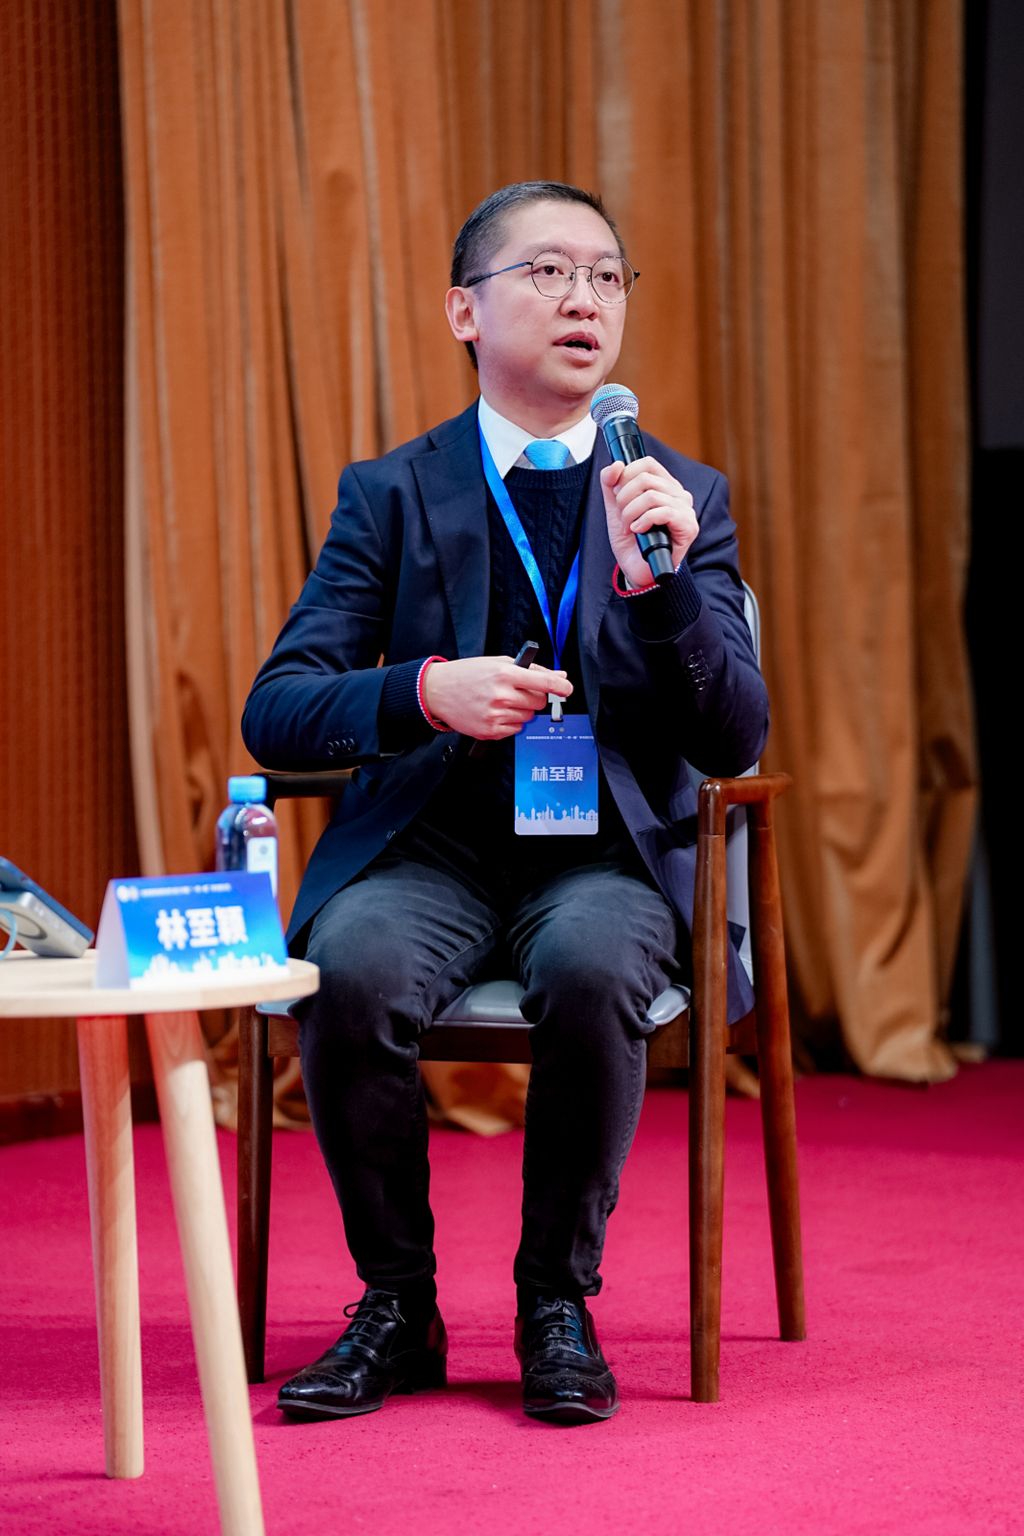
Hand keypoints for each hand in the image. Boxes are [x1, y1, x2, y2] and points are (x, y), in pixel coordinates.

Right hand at [422, 656, 572, 738]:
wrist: (438, 690)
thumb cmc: (468, 674)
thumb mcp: (498, 663)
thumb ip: (531, 670)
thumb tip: (560, 676)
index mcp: (505, 673)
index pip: (544, 682)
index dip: (561, 687)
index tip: (567, 690)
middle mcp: (501, 695)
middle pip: (538, 703)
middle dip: (534, 698)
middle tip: (518, 692)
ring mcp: (495, 715)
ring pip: (528, 718)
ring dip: (521, 711)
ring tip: (501, 701)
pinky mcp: (490, 730)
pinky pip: (515, 730)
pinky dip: (510, 723)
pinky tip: (495, 712)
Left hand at [600, 457, 698, 589]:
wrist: (637, 570)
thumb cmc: (631, 541)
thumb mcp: (615, 509)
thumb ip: (610, 484)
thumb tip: (615, 464)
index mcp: (665, 486)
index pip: (647, 464)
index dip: (626, 474)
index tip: (616, 494)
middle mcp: (679, 494)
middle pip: (646, 478)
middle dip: (624, 498)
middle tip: (621, 516)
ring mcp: (686, 510)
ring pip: (652, 495)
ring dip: (631, 512)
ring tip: (629, 527)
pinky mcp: (688, 526)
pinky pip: (664, 512)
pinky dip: (644, 520)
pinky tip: (638, 531)